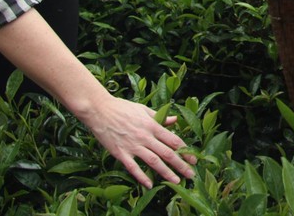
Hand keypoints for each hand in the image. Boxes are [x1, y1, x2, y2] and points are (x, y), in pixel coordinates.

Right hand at [81, 95, 196, 187]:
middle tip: (191, 174)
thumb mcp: (143, 109)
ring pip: (153, 161)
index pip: (173, 140)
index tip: (194, 159)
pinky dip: (141, 177)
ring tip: (177, 181)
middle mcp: (145, 136)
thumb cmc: (122, 108)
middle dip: (181, 164)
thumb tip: (175, 120)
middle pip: (167, 153)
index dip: (185, 150)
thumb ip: (160, 116)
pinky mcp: (120, 153)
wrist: (99, 110)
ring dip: (166, 172)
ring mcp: (132, 145)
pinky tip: (149, 185)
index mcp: (152, 125)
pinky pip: (133, 167)